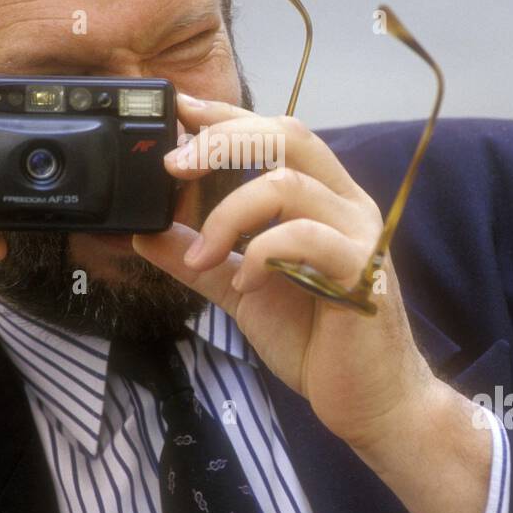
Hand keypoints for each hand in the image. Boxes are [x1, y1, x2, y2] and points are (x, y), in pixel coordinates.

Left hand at [133, 93, 443, 454]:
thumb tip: (143, 235)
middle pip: (288, 136)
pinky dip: (261, 253)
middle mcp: (346, 204)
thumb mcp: (241, 290)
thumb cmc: (315, 341)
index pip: (277, 134)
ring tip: (203, 255)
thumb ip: (198, 260)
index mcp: (322, 199)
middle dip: (224, 141)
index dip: (228, 116)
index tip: (179, 110)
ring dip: (228, 214)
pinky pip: (306, 238)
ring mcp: (360, 234)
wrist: (369, 402)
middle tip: (174, 167)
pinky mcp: (363, 271)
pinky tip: (244, 283)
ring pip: (289, 185)